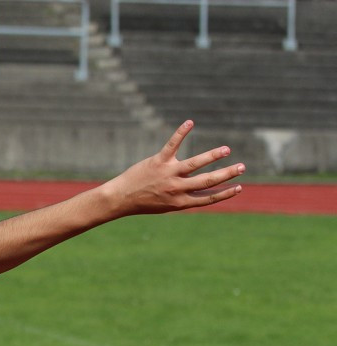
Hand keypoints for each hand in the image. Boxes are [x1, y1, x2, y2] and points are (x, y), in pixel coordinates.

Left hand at [103, 120, 244, 217]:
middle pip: (207, 181)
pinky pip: (172, 144)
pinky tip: (190, 123)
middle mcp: (176, 189)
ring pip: (195, 164)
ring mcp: (168, 174)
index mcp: (180, 202)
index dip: (225, 193)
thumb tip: (204, 191)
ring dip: (212, 156)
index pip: (208, 198)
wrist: (120, 198)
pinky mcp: (158, 161)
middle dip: (226, 174)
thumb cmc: (145, 202)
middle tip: (242, 167)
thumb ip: (185, 197)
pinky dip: (181, 132)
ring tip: (226, 150)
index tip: (240, 187)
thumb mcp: (167, 205)